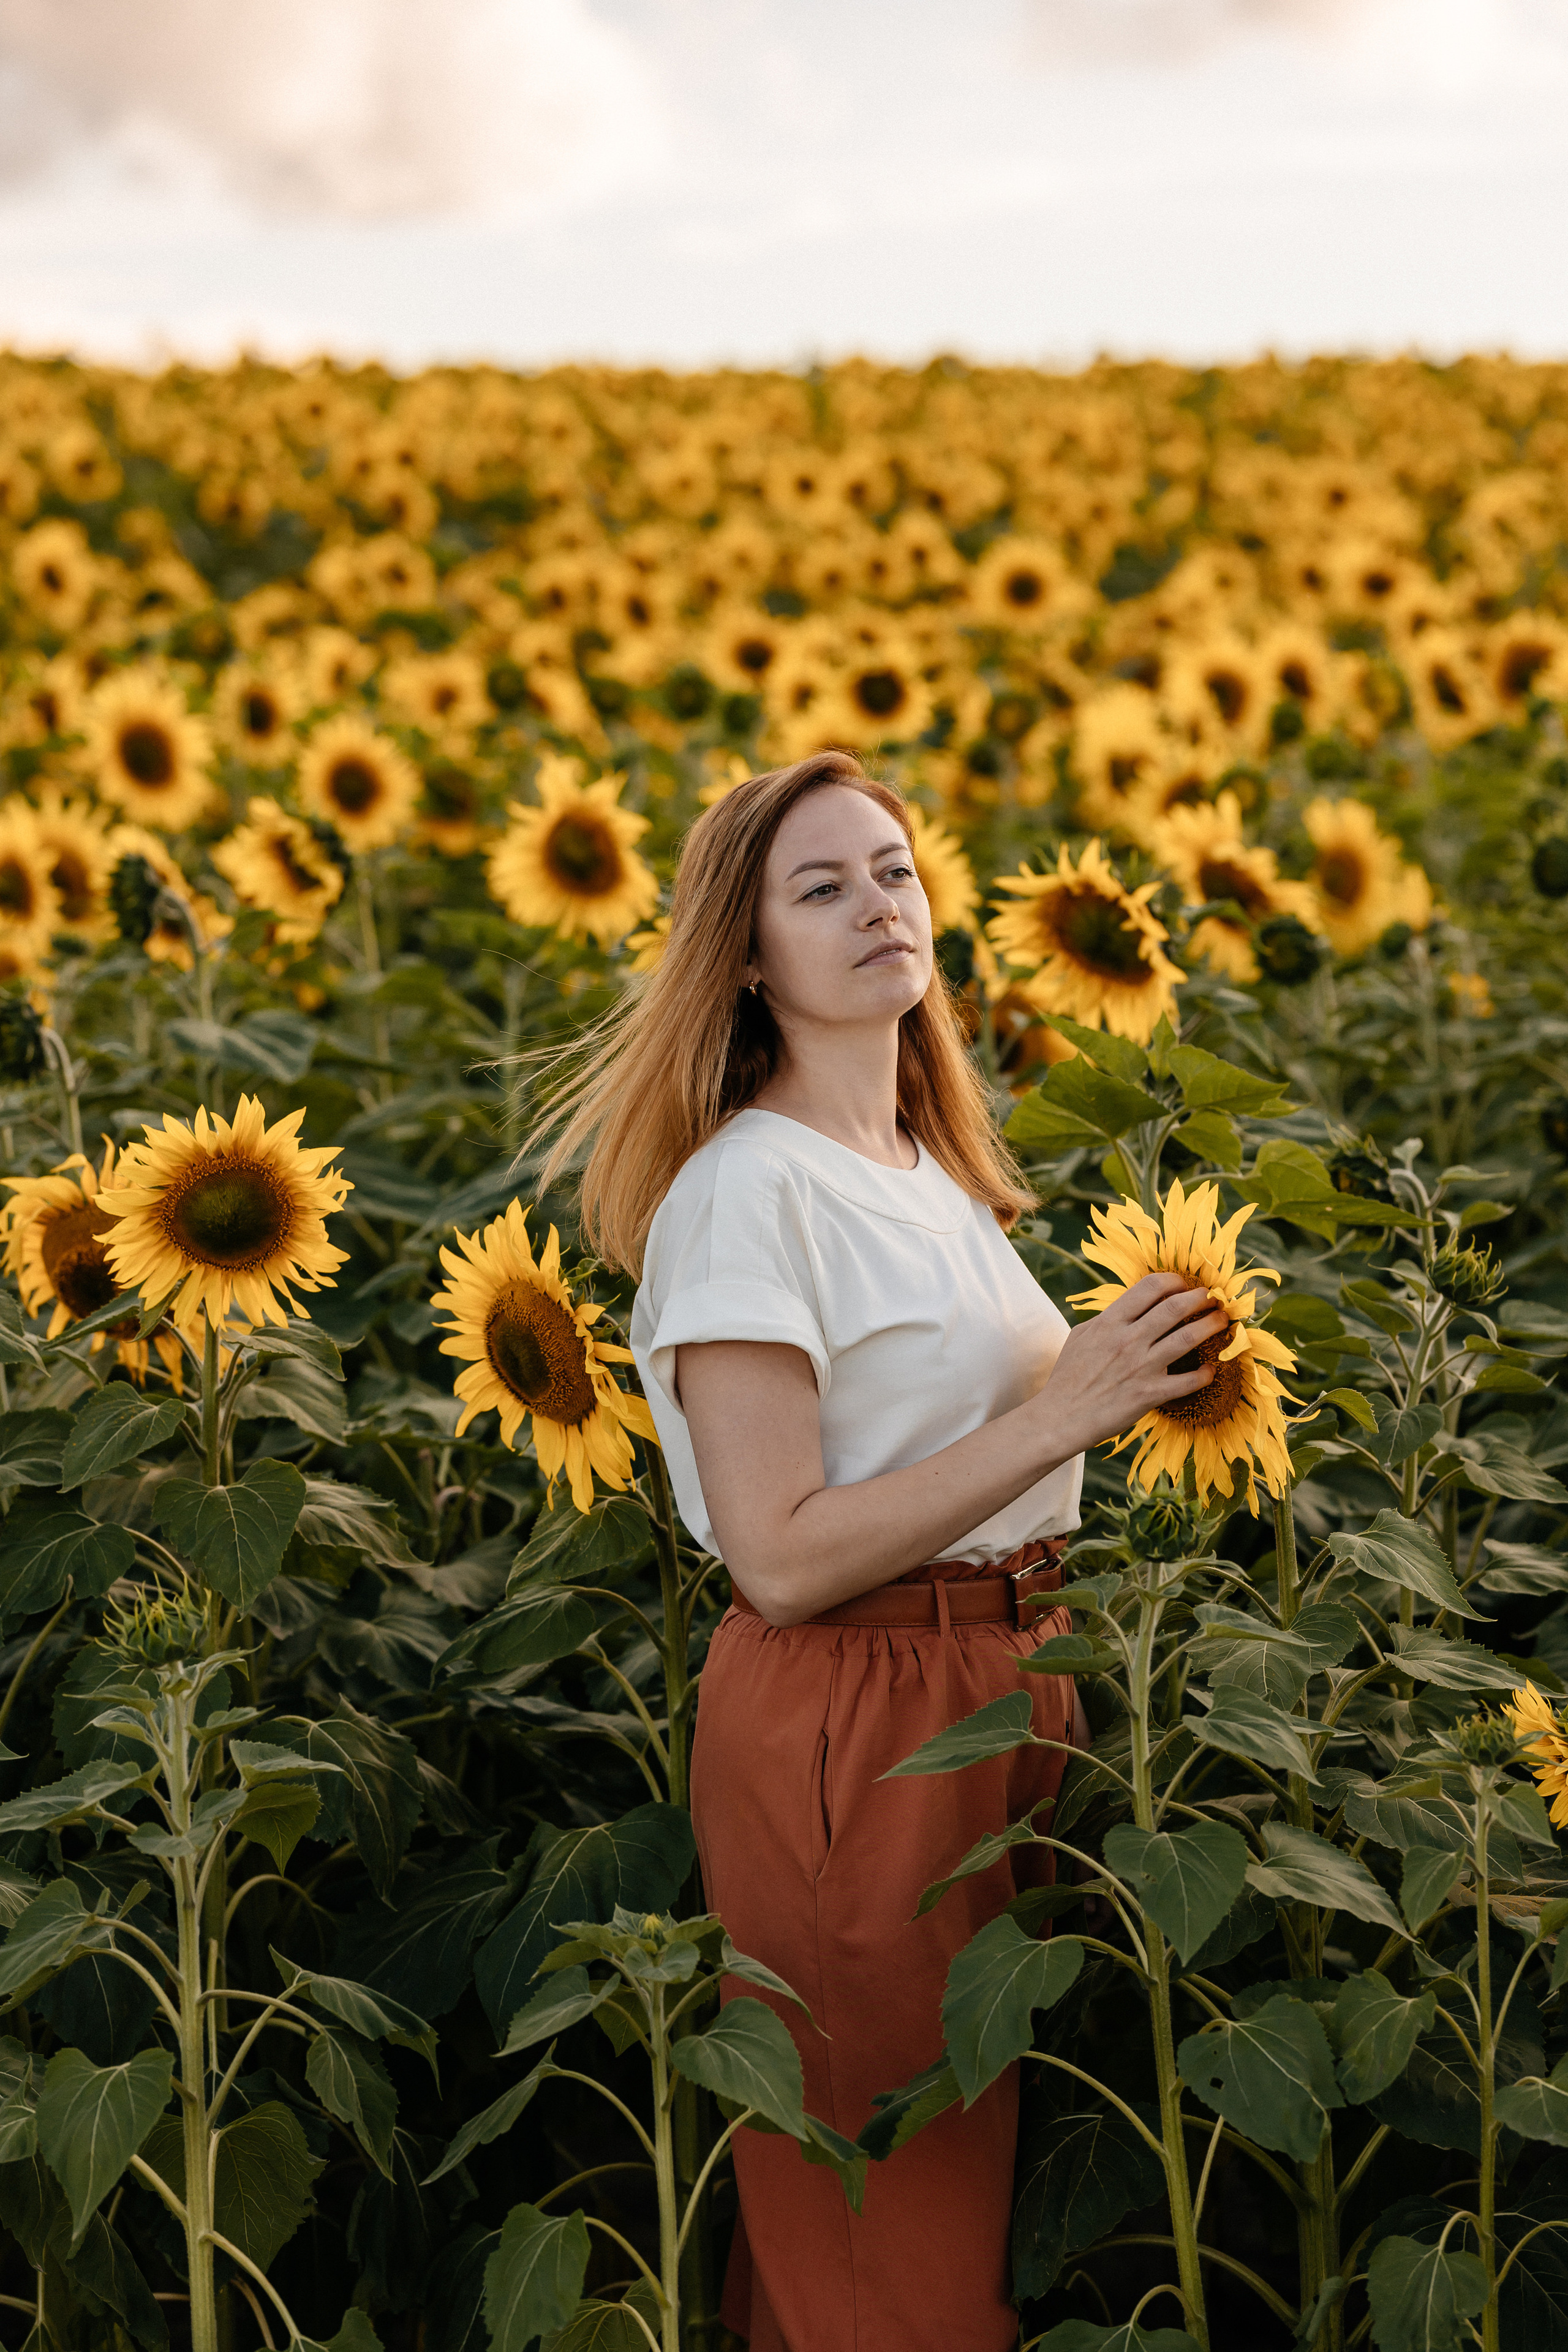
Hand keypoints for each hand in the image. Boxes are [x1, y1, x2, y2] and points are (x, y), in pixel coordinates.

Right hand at [1038, 1273, 1227, 1454]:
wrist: (1060, 1417)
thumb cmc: (1068, 1377)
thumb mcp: (1081, 1336)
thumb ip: (1107, 1319)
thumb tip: (1128, 1307)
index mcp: (1110, 1321)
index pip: (1150, 1287)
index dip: (1174, 1281)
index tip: (1185, 1285)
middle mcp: (1128, 1339)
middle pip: (1175, 1307)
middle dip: (1200, 1298)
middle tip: (1213, 1298)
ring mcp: (1140, 1367)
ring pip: (1187, 1338)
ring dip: (1211, 1326)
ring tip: (1223, 1320)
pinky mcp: (1149, 1394)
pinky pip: (1188, 1381)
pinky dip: (1205, 1374)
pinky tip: (1212, 1370)